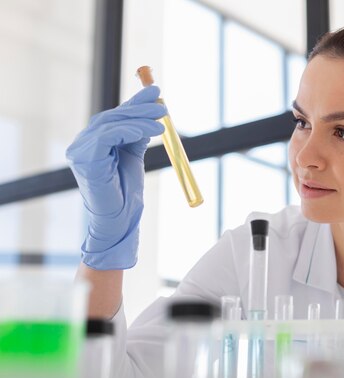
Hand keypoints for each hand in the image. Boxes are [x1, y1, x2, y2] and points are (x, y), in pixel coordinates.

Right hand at [66, 86, 165, 269]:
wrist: (120, 220)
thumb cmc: (126, 194)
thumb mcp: (133, 157)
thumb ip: (136, 137)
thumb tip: (150, 116)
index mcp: (94, 143)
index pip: (115, 116)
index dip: (136, 102)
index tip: (156, 92)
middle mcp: (83, 144)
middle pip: (112, 116)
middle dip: (140, 108)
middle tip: (163, 105)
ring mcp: (80, 151)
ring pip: (112, 124)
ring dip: (140, 120)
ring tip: (163, 122)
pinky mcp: (84, 159)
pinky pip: (107, 137)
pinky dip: (128, 131)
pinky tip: (149, 131)